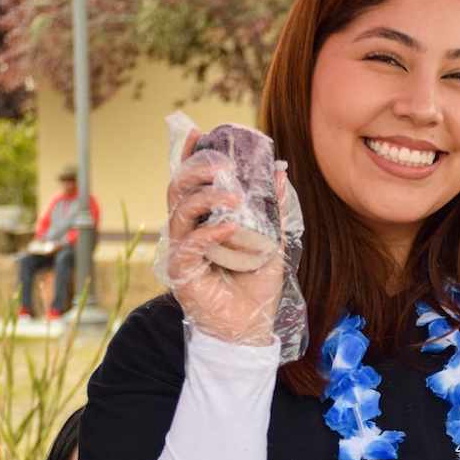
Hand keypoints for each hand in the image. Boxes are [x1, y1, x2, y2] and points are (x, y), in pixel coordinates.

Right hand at [164, 129, 288, 345]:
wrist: (250, 327)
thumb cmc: (255, 285)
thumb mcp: (271, 241)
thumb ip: (272, 209)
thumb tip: (281, 172)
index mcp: (204, 219)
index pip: (190, 182)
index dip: (189, 155)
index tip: (198, 132)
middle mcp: (187, 230)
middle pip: (178, 189)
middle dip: (198, 169)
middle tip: (226, 166)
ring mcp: (182, 249)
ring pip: (179, 212)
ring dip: (205, 198)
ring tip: (234, 197)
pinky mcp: (182, 272)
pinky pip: (189, 245)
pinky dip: (208, 233)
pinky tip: (228, 228)